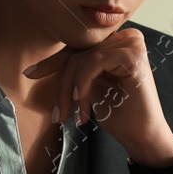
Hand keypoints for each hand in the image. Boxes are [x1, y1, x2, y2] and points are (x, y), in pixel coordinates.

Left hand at [23, 27, 172, 167]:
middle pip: (78, 53)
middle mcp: (126, 37)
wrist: (142, 136)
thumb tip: (39, 65)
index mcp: (118, 42)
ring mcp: (131, 43)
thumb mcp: (90, 87)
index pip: (78, 48)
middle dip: (63, 85)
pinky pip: (92, 64)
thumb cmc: (119, 114)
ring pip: (81, 60)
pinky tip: (83, 106)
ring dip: (72, 92)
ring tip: (73, 116)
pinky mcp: (132, 54)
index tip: (30, 74)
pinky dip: (82, 86)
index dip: (53, 62)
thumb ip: (76, 69)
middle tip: (58, 115)